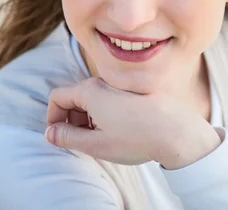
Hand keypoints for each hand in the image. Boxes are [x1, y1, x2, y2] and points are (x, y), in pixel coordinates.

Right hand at [46, 77, 220, 168]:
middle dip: (70, 119)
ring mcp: (119, 87)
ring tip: (99, 140)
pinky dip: (103, 115)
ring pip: (92, 100)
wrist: (177, 133)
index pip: (57, 97)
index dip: (52, 118)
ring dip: (87, 119)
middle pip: (74, 97)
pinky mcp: (133, 93)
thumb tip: (50, 133)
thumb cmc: (136, 139)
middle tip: (79, 142)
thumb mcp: (95, 144)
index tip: (58, 136)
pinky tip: (117, 134)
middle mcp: (103, 83)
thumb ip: (68, 137)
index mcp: (90, 91)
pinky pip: (109, 101)